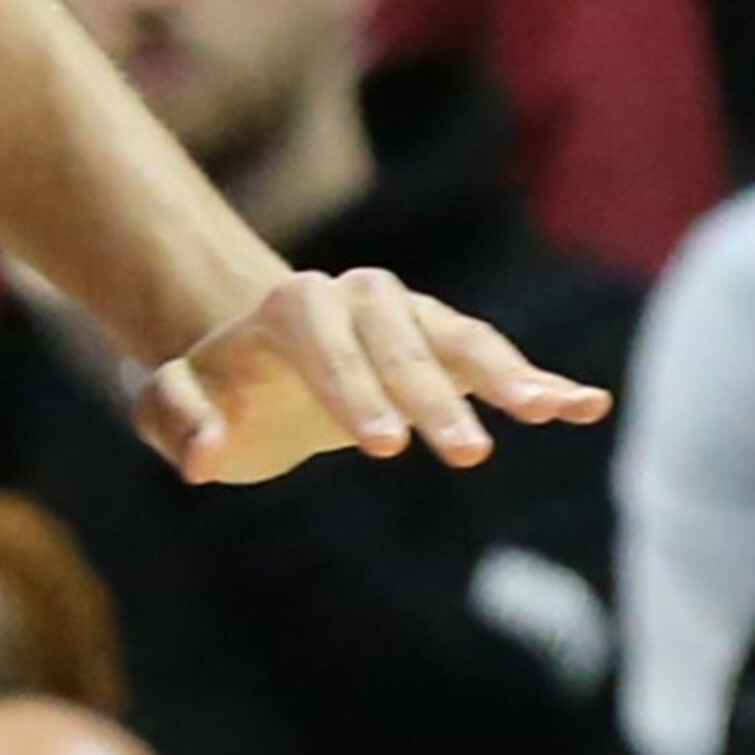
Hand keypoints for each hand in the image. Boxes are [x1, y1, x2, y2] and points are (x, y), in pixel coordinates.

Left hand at [132, 268, 613, 486]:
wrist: (253, 366)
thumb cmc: (208, 392)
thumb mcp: (168, 405)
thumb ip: (173, 421)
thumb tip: (201, 457)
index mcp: (289, 307)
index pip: (325, 344)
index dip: (353, 393)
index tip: (383, 448)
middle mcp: (357, 297)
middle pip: (401, 345)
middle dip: (434, 398)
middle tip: (469, 456)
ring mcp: (409, 316)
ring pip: (464, 342)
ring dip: (508, 379)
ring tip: (552, 414)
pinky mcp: (447, 344)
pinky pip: (499, 359)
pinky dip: (540, 380)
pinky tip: (585, 406)